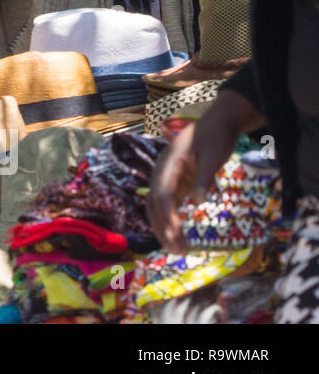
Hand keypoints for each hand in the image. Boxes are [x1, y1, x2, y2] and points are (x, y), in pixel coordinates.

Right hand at [146, 88, 264, 253]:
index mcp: (168, 164)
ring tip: (179, 249)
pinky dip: (172, 221)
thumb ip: (205, 178)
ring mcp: (169, 177)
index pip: (162, 194)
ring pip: (159, 206)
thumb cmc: (216, 135)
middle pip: (155, 203)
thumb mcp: (214, 155)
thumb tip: (199, 203)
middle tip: (176, 251)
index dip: (167, 215)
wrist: (218, 122)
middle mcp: (163, 172)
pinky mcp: (178, 182)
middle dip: (163, 228)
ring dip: (165, 228)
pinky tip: (180, 235)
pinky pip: (170, 205)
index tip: (175, 234)